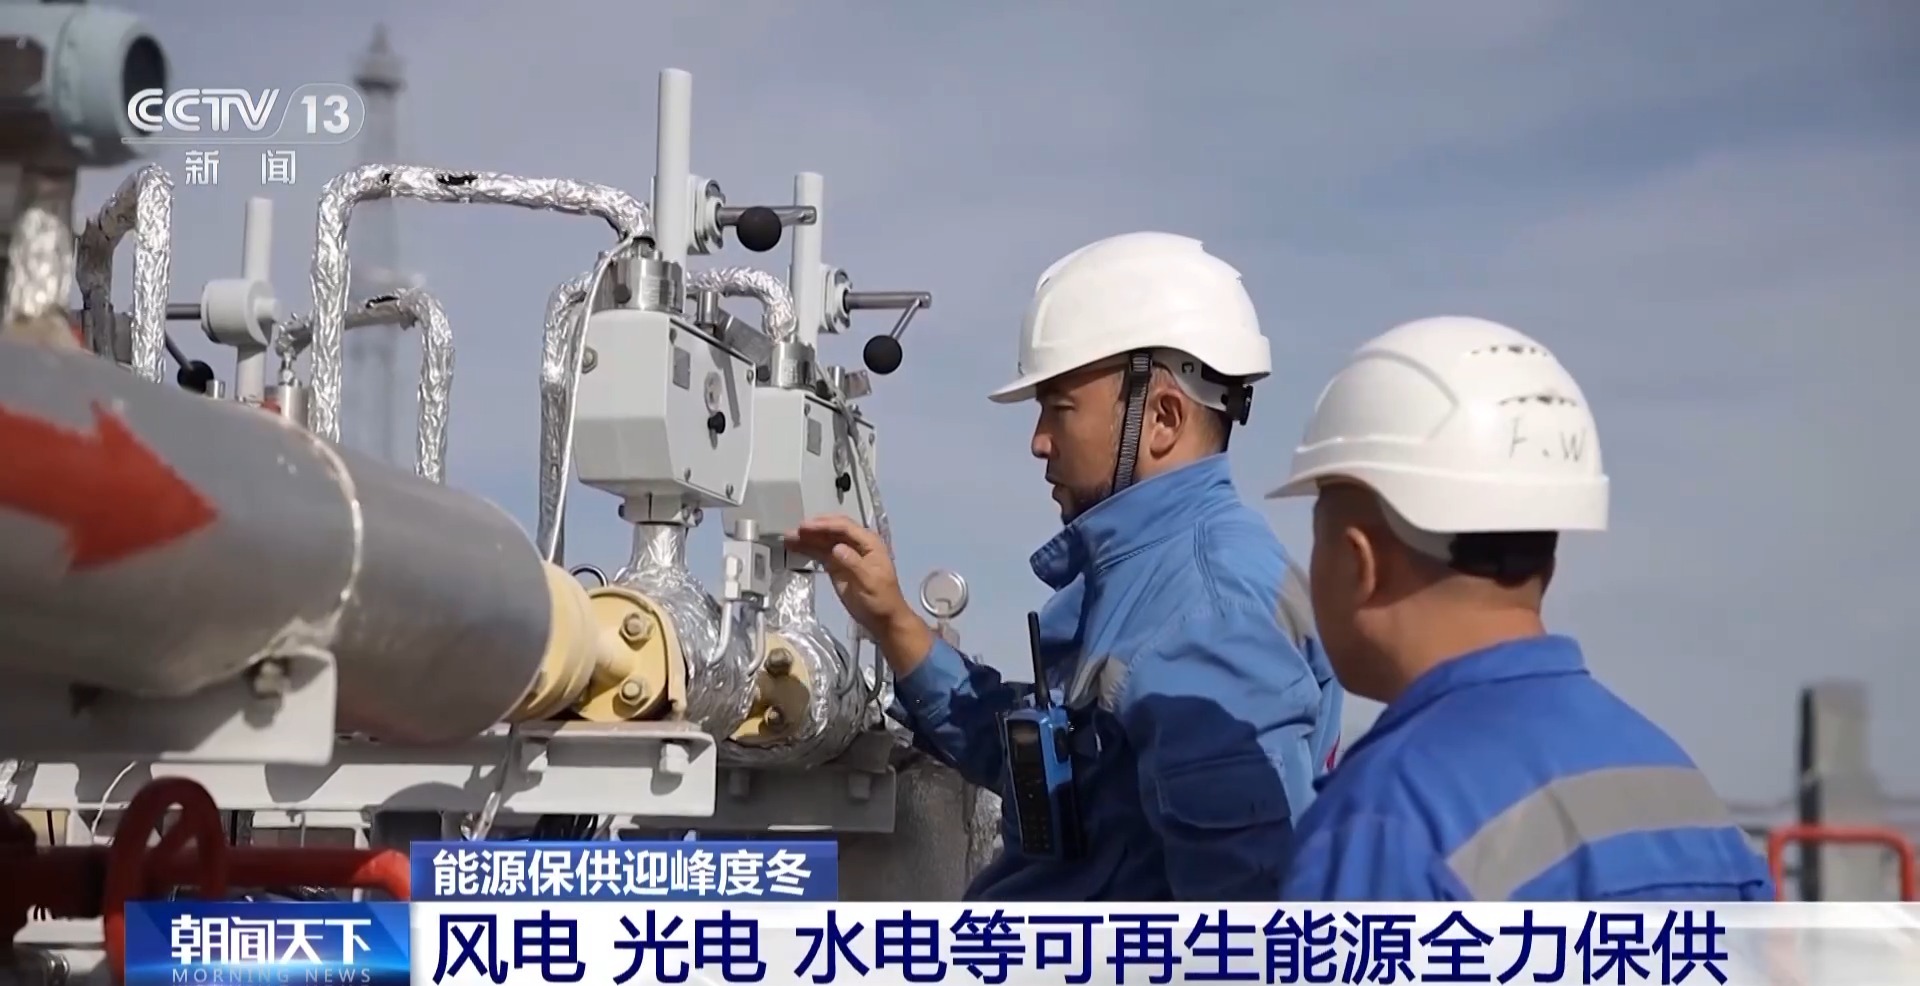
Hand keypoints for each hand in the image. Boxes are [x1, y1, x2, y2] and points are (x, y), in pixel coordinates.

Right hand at [783, 515, 914, 634]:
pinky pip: (821, 554)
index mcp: (869, 543)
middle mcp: (857, 544)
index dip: (824, 525)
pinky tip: (796, 547)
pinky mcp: (836, 566)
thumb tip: (837, 548)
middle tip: (795, 530)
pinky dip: (809, 549)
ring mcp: (846, 554)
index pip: (844, 528)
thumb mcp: (869, 582)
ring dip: (808, 538)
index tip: (806, 527)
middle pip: (833, 530)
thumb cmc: (881, 600)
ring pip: (825, 541)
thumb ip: (853, 563)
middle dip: (814, 529)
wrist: (882, 619)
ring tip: (788, 537)